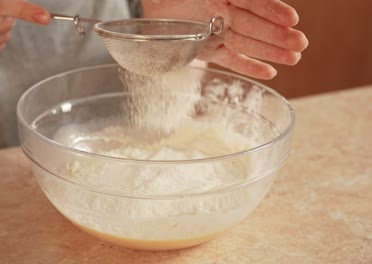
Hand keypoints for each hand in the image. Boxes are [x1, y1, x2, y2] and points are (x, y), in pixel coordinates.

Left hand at [142, 0, 308, 78]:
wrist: (151, 3)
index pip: (254, 2)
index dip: (272, 10)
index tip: (291, 19)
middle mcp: (224, 12)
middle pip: (255, 25)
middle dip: (277, 35)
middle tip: (301, 44)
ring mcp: (217, 31)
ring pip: (246, 43)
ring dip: (270, 52)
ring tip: (294, 59)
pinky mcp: (207, 49)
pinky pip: (229, 58)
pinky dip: (247, 65)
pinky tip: (268, 73)